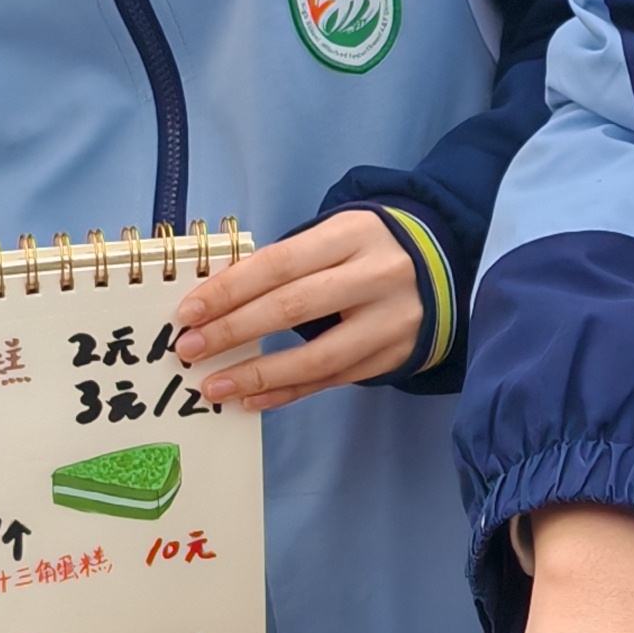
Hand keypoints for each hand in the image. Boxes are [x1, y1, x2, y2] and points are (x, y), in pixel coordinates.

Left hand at [170, 211, 424, 408]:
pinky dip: (289, 391)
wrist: (444, 265)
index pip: (279, 264)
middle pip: (294, 308)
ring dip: (258, 374)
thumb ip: (284, 265)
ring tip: (214, 387)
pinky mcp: (394, 355)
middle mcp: (377, 275)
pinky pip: (333, 380)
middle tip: (190, 350)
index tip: (189, 313)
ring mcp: (390, 320)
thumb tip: (215, 304)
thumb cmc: (365, 249)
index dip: (229, 290)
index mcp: (352, 234)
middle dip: (233, 331)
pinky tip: (253, 398)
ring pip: (317, 356)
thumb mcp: (333, 237)